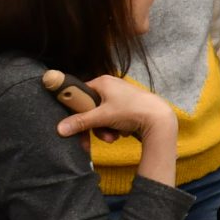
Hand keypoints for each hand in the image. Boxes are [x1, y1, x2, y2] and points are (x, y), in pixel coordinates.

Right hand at [56, 74, 178, 147]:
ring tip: (114, 137)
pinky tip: (124, 132)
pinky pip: (114, 118)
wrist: (160, 119)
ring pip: (102, 117)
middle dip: (94, 126)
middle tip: (97, 137)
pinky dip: (116, 128)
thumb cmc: (131, 111)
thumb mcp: (102, 117)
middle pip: (91, 108)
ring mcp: (120, 96)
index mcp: (103, 82)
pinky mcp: (128, 106)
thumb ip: (80, 122)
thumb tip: (60, 129)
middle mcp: (111, 86)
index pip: (80, 94)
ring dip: (105, 130)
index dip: (76, 110)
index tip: (74, 123)